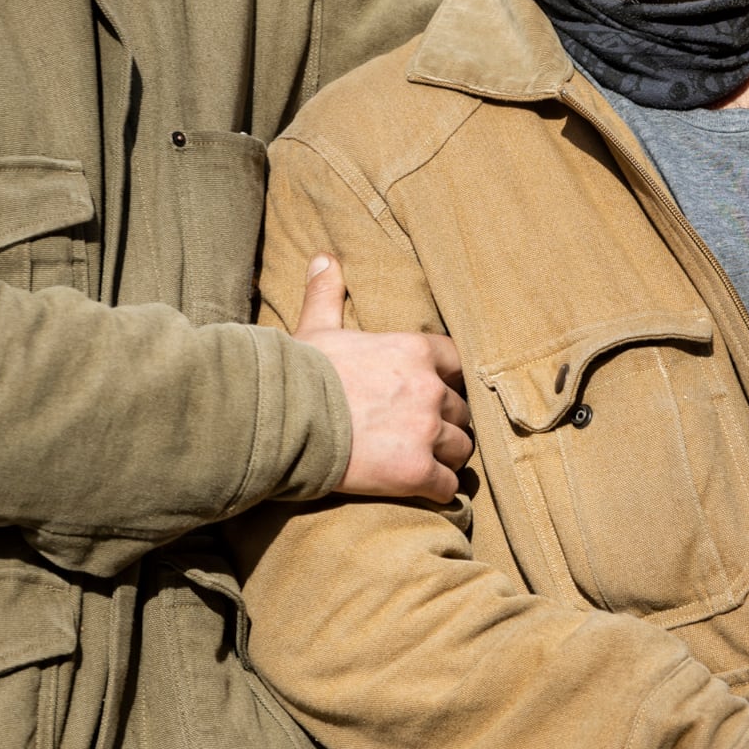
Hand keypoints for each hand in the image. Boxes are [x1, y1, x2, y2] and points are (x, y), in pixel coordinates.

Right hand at [294, 254, 471, 505]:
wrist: (286, 422)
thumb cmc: (300, 375)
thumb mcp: (316, 329)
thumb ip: (327, 294)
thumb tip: (324, 258)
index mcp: (413, 351)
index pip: (458, 362)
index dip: (449, 380)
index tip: (435, 392)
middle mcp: (428, 389)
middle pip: (462, 410)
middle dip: (447, 423)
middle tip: (426, 434)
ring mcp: (425, 431)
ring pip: (461, 448)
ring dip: (448, 457)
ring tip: (428, 463)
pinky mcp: (416, 472)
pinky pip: (448, 484)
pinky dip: (440, 489)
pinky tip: (425, 490)